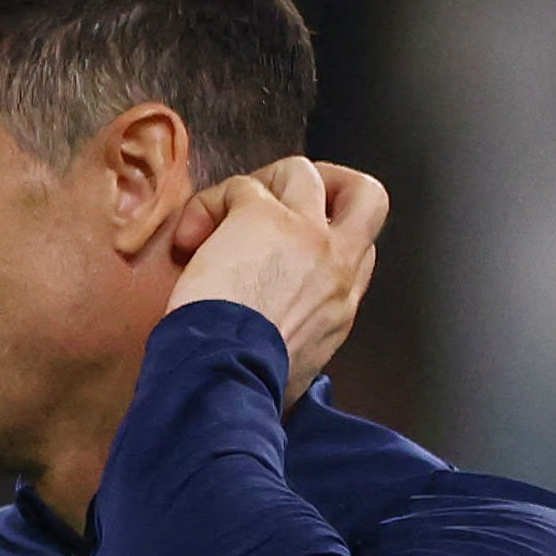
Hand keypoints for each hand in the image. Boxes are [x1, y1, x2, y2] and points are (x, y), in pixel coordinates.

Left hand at [167, 156, 386, 394]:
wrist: (229, 377)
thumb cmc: (247, 385)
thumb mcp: (294, 375)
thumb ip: (297, 348)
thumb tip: (277, 365)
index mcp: (342, 304)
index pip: (359, 250)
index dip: (326, 239)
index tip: (282, 256)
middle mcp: (336, 263)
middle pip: (366, 194)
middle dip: (329, 183)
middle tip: (278, 202)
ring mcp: (306, 233)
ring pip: (301, 171)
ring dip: (259, 185)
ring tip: (219, 221)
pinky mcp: (262, 217)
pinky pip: (241, 186)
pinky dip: (210, 204)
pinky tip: (189, 240)